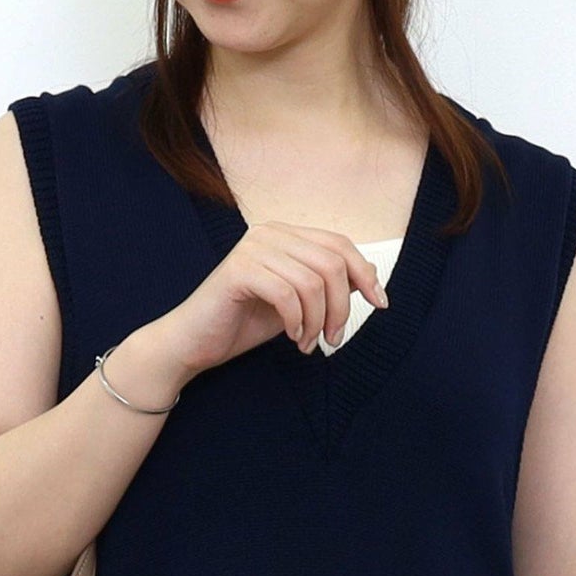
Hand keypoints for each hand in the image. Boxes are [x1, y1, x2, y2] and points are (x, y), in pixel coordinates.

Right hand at [162, 221, 387, 376]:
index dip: (365, 274)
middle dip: (342, 307)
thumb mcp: (298, 303)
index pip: (339, 244)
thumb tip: (371, 278)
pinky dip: (297, 322)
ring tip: (309, 343)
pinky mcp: (238, 271)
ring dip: (319, 321)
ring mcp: (252, 248)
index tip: (380, 304)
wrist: (194, 343)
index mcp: (284, 235)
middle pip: (331, 263)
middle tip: (334, 339)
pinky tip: (293, 338)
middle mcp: (269, 233)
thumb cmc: (243, 322)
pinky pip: (287, 294)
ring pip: (312, 282)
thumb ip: (327, 286)